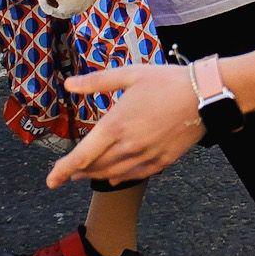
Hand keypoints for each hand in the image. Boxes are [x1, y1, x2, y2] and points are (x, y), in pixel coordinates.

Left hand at [45, 63, 204, 187]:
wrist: (204, 95)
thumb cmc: (166, 81)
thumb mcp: (129, 75)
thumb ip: (96, 82)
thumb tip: (69, 85)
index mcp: (115, 124)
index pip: (82, 155)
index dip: (63, 170)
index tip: (50, 181)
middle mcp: (128, 145)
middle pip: (95, 167)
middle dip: (77, 172)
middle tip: (65, 174)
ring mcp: (145, 155)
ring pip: (113, 173)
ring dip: (96, 175)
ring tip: (84, 175)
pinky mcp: (162, 160)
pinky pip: (135, 175)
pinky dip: (120, 177)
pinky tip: (114, 178)